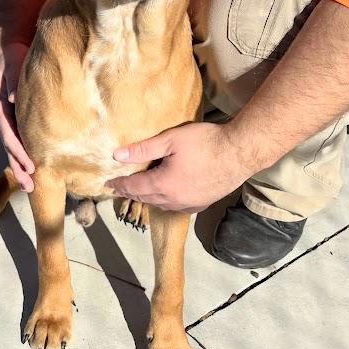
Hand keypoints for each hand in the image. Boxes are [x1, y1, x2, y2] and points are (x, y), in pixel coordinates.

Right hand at [0, 33, 35, 191]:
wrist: (11, 47)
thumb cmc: (13, 56)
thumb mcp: (11, 65)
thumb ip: (12, 79)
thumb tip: (12, 97)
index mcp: (1, 107)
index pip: (8, 134)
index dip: (18, 151)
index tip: (29, 166)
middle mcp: (4, 116)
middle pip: (10, 146)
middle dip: (18, 167)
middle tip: (30, 187)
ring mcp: (11, 118)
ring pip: (16, 146)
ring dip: (22, 165)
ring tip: (31, 185)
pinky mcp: (20, 116)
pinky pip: (23, 138)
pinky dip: (28, 153)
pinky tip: (37, 165)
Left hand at [106, 122, 258, 213]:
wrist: (240, 152)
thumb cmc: (206, 142)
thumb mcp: (170, 140)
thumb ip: (143, 149)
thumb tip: (117, 155)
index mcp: (163, 184)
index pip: (134, 186)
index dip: (120, 184)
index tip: (108, 184)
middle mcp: (174, 199)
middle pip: (145, 197)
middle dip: (130, 192)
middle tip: (119, 188)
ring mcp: (189, 204)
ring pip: (161, 204)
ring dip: (148, 198)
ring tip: (139, 192)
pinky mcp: (202, 203)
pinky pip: (177, 207)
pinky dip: (166, 202)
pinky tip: (166, 198)